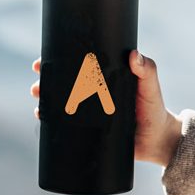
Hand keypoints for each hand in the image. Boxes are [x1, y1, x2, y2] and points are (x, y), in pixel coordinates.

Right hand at [30, 50, 181, 166]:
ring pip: (62, 101)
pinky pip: (66, 123)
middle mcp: (94, 92)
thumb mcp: (150, 88)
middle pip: (64, 82)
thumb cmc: (154, 109)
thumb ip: (147, 71)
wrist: (157, 140)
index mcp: (105, 77)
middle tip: (37, 83)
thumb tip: (134, 55)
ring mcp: (89, 110)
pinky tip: (42, 118)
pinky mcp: (89, 129)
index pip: (78, 64)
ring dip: (45, 98)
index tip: (43, 60)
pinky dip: (52, 119)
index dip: (59, 59)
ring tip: (38, 98)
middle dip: (46, 80)